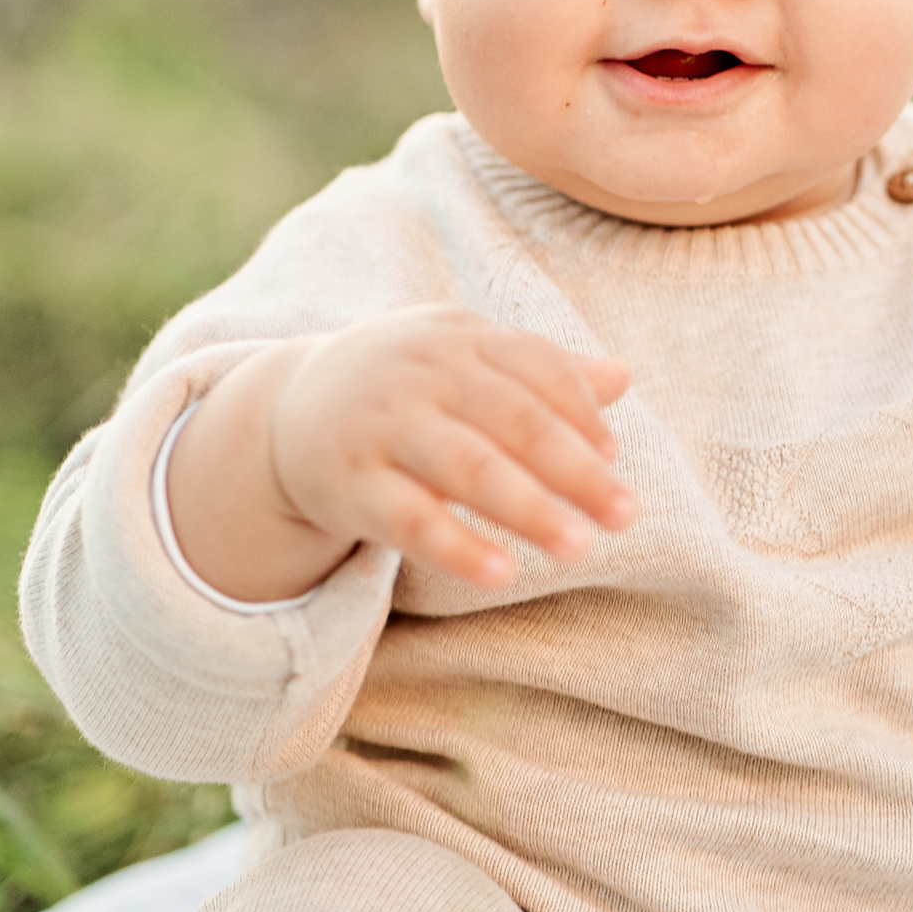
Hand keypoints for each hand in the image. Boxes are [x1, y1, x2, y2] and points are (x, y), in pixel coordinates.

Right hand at [168, 305, 636, 599]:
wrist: (286, 407)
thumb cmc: (406, 385)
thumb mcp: (464, 362)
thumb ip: (541, 371)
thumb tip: (623, 378)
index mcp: (461, 338)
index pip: (535, 368)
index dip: (580, 412)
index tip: (614, 458)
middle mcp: (424, 374)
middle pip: (513, 418)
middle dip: (574, 468)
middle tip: (626, 513)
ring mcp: (385, 427)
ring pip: (467, 467)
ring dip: (528, 507)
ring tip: (579, 546)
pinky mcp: (350, 484)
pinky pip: (409, 518)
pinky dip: (457, 545)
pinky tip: (502, 572)